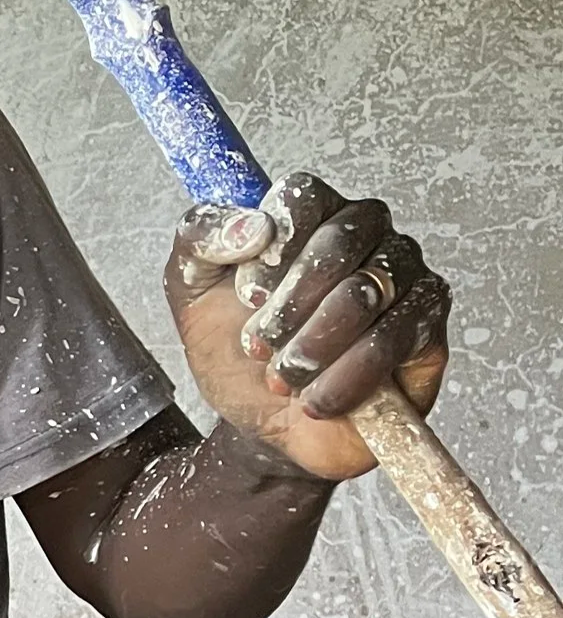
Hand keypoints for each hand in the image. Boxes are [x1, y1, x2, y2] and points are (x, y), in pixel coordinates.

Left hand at [167, 171, 449, 480]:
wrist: (262, 422)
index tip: (248, 296)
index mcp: (308, 216)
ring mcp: (403, 275)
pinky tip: (315, 397)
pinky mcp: (427, 324)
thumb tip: (249, 224)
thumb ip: (199, 239)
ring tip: (283, 376)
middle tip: (260, 345)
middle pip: (339, 241)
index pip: (303, 195)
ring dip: (311, 347)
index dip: (272, 248)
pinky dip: (343, 377)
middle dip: (289, 307)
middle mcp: (364, 234)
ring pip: (366, 293)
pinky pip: (393, 339)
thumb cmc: (235, 354)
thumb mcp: (190, 293)